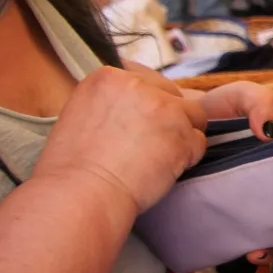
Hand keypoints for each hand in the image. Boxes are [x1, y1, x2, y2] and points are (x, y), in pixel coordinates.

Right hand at [35, 67, 206, 216]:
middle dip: (167, 118)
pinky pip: (199, 141)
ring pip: (193, 114)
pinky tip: (163, 169)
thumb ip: (112, 101)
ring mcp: (164, 109)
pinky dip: (187, 157)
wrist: (81, 195)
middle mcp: (138, 86)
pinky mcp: (182, 134)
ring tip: (157, 157)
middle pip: (172, 93)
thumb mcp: (81, 114)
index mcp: (108, 77)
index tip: (141, 122)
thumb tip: (138, 105)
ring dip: (181, 135)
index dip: (148, 102)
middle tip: (148, 144)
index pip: (146, 79)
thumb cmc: (73, 167)